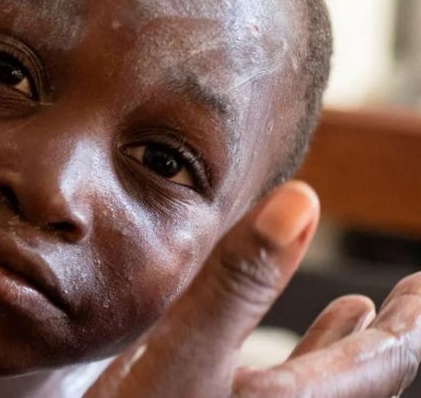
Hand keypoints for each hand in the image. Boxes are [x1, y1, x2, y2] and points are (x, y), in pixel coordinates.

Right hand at [86, 181, 420, 396]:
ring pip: (325, 389)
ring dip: (346, 348)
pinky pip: (284, 397)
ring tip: (361, 313)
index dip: (412, 321)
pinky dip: (296, 363)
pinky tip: (280, 352)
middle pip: (365, 379)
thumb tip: (300, 202)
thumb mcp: (181, 352)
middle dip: (390, 333)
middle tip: (412, 297)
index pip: (385, 361)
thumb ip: (238, 281)